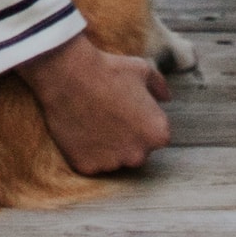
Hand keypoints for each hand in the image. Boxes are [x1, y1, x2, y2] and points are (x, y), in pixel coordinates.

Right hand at [17, 28, 171, 172]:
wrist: (68, 76)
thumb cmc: (108, 70)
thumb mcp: (142, 70)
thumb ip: (159, 87)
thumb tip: (167, 98)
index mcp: (158, 133)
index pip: (155, 135)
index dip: (140, 120)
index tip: (125, 107)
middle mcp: (138, 155)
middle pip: (135, 150)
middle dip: (126, 137)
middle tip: (108, 113)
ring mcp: (112, 164)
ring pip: (113, 159)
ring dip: (106, 146)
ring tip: (92, 119)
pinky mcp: (87, 167)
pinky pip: (90, 163)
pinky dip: (86, 151)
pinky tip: (79, 130)